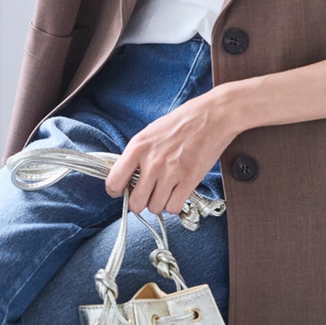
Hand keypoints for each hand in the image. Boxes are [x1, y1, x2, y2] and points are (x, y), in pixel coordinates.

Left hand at [105, 90, 238, 215]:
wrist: (212, 116)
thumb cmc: (182, 121)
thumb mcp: (150, 132)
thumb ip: (137, 154)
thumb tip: (127, 175)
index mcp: (137, 147)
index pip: (113, 182)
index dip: (117, 191)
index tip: (123, 191)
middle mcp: (151, 162)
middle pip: (135, 203)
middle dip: (140, 202)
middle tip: (148, 194)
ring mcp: (170, 173)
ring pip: (155, 208)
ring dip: (159, 203)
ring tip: (166, 190)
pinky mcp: (188, 180)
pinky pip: (173, 207)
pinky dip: (175, 204)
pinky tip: (177, 193)